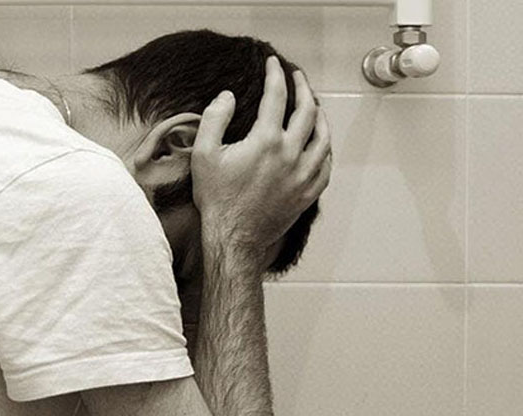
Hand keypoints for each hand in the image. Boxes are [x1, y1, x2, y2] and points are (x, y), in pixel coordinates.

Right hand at [191, 56, 331, 250]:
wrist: (233, 236)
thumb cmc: (217, 198)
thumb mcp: (204, 154)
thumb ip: (215, 118)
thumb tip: (227, 96)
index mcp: (266, 141)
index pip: (276, 96)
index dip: (275, 75)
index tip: (273, 64)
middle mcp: (291, 154)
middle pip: (307, 111)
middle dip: (303, 88)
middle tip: (297, 77)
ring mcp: (303, 175)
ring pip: (323, 137)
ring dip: (320, 116)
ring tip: (314, 105)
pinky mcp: (307, 193)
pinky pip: (325, 165)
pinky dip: (324, 149)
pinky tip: (319, 144)